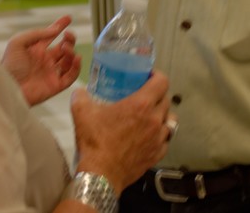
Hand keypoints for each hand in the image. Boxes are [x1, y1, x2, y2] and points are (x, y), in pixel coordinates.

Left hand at [1, 15, 80, 105]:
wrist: (7, 88)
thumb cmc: (9, 66)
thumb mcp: (18, 43)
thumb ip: (36, 34)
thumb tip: (54, 29)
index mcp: (36, 50)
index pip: (51, 36)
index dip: (59, 26)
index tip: (68, 18)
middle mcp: (45, 60)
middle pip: (63, 48)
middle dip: (69, 39)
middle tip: (68, 35)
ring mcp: (51, 72)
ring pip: (69, 61)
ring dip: (71, 52)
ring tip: (66, 47)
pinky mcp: (56, 85)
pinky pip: (71, 76)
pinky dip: (76, 67)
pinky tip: (77, 58)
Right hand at [72, 70, 173, 191]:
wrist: (101, 174)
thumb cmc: (95, 141)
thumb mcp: (82, 113)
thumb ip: (81, 97)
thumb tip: (79, 91)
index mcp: (141, 105)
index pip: (162, 82)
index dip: (157, 76)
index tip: (148, 76)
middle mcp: (155, 119)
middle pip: (166, 100)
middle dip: (158, 95)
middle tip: (144, 96)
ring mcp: (159, 138)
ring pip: (170, 120)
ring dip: (163, 115)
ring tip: (151, 116)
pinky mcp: (158, 154)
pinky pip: (166, 140)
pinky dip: (161, 135)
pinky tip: (150, 137)